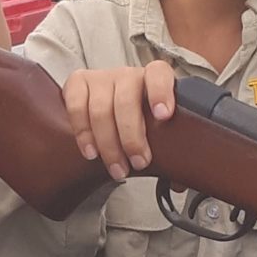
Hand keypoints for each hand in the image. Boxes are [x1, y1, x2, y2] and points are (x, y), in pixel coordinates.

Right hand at [62, 60, 175, 179]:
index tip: (164, 116)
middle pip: (126, 102)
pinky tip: (91, 152)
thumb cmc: (143, 117)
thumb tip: (180, 182)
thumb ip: (171, 143)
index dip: (161, 93)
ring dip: (108, 144)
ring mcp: (101, 77)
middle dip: (132, 137)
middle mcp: (128, 74)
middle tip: (139, 162)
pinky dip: (83, 133)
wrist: (113, 105)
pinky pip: (76, 107)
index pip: (159, 74)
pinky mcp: (78, 83)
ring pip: (100, 110)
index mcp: (154, 77)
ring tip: (117, 168)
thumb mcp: (160, 125)